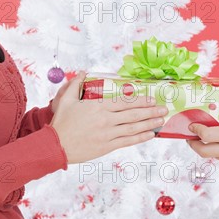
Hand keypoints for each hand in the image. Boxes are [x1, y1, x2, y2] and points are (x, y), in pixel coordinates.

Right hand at [49, 72, 168, 163]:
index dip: (140, 100)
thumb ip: (76, 84)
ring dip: (150, 123)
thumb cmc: (61, 122)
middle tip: (164, 108)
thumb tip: (84, 72)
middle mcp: (107, 120)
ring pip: (134, 128)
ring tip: (162, 120)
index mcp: (99, 106)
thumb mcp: (66, 99)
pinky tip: (150, 135)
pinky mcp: (107, 146)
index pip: (124, 102)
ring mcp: (108, 134)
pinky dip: (140, 137)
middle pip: (133, 114)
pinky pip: (128, 141)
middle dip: (150, 111)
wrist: (55, 145)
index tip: (151, 98)